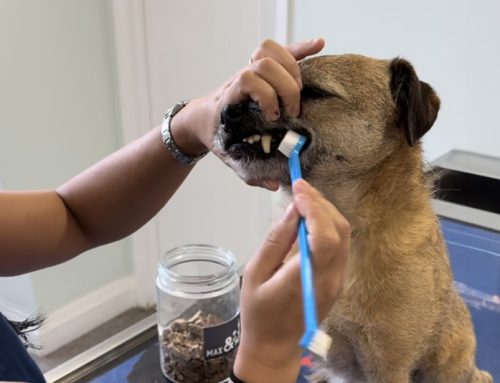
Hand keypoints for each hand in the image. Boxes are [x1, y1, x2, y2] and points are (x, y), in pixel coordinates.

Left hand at [170, 38, 324, 188]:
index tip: (273, 117)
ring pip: (269, 50)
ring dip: (291, 67)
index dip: (266, 95)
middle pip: (263, 63)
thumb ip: (250, 172)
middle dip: (284, 85)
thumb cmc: (218, 137)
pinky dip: (300, 49)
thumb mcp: (231, 156)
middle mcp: (240, 79)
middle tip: (292, 110)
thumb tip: (274, 184)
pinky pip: (281, 52)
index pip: (247, 79)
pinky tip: (318, 45)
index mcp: (231, 99)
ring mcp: (251, 70)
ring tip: (301, 89)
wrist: (203, 118)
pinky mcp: (262, 68)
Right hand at [234, 179, 349, 381]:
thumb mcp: (254, 274)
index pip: (324, 237)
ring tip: (305, 197)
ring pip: (344, 235)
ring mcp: (338, 281)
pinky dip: (329, 225)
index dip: (314, 208)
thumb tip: (293, 210)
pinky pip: (341, 245)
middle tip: (300, 187)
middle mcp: (330, 279)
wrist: (274, 347)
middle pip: (339, 230)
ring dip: (327, 211)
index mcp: (306, 280)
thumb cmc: (258, 312)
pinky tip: (311, 217)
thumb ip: (275, 241)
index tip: (297, 190)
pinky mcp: (338, 281)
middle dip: (321, 203)